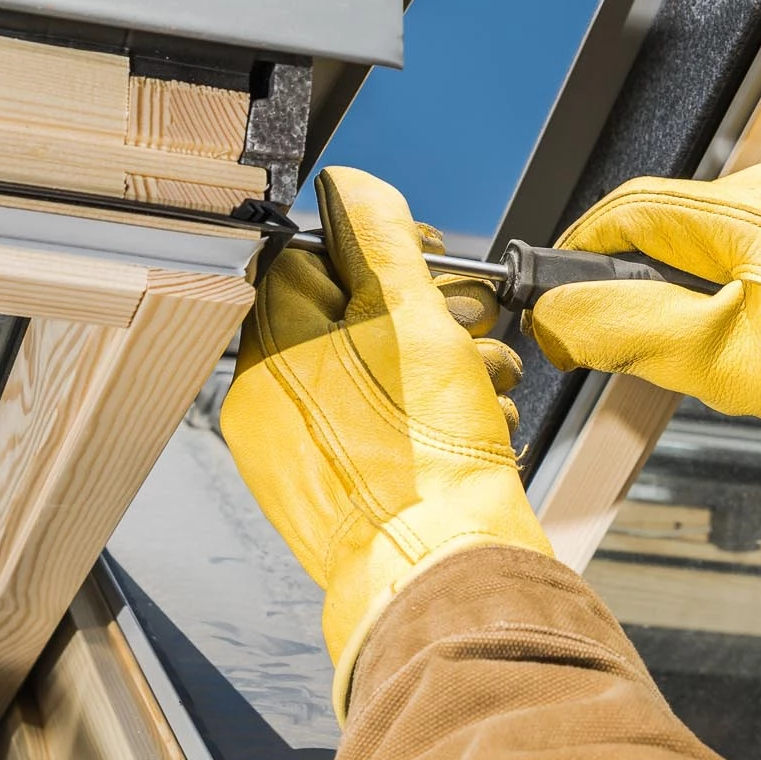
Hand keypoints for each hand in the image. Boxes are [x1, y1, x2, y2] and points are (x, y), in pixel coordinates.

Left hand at [220, 167, 549, 714]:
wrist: (449, 574)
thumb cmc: (425, 457)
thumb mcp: (407, 313)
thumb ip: (376, 237)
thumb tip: (347, 185)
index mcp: (270, 355)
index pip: (304, 260)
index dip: (376, 246)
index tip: (428, 257)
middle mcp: (274, 407)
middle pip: (349, 317)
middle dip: (428, 311)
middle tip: (472, 324)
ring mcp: (306, 456)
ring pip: (382, 375)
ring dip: (448, 365)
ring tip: (489, 383)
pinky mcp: (346, 494)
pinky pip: (389, 431)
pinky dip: (439, 420)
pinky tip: (479, 427)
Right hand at [524, 162, 760, 477]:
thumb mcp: (721, 356)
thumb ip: (630, 328)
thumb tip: (557, 315)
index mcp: (741, 209)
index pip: (624, 210)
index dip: (579, 253)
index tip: (556, 298)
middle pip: (658, 223)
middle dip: (625, 277)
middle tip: (614, 335)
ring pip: (697, 242)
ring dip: (672, 290)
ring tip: (680, 347)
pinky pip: (738, 255)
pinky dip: (714, 293)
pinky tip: (732, 339)